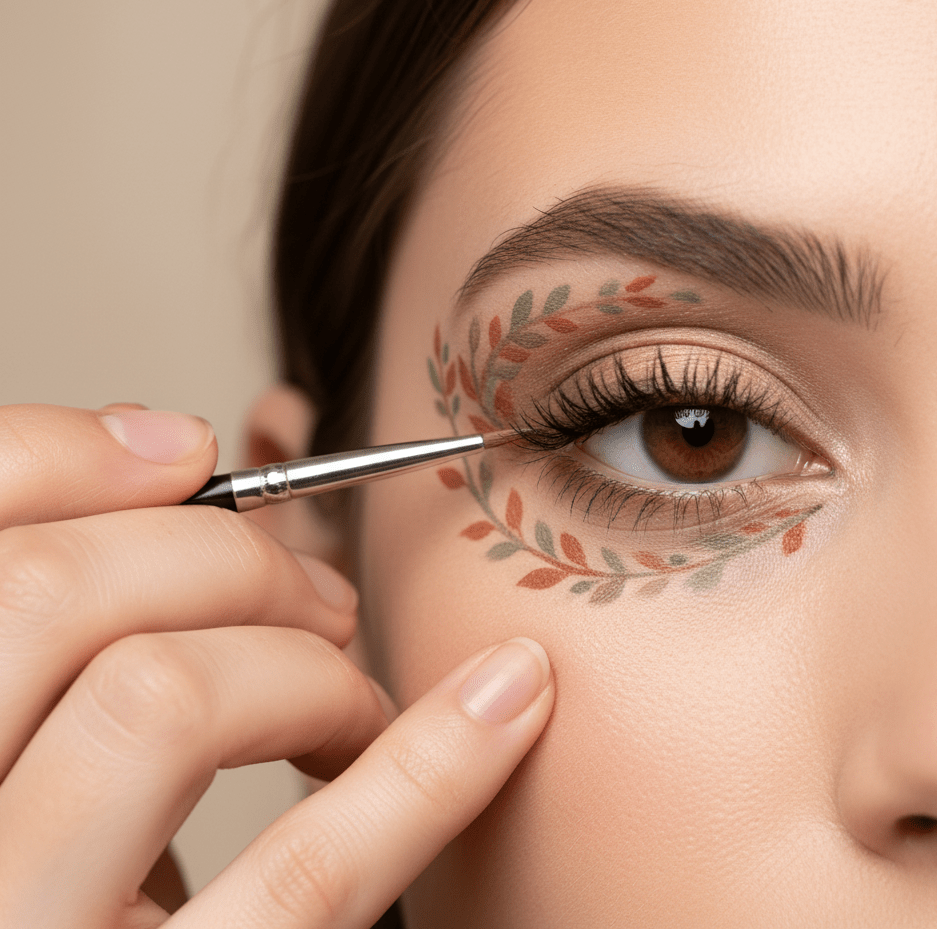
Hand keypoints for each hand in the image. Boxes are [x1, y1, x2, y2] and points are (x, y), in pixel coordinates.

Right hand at [0, 404, 553, 927]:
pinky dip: (432, 764)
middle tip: (313, 595)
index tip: (191, 451)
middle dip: (223, 554)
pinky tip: (507, 701)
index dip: (70, 455)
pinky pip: (310, 874)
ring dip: (303, 661)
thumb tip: (171, 445)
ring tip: (347, 695)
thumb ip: (90, 607)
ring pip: (163, 701)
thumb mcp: (45, 742)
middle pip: (60, 595)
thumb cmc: (76, 871)